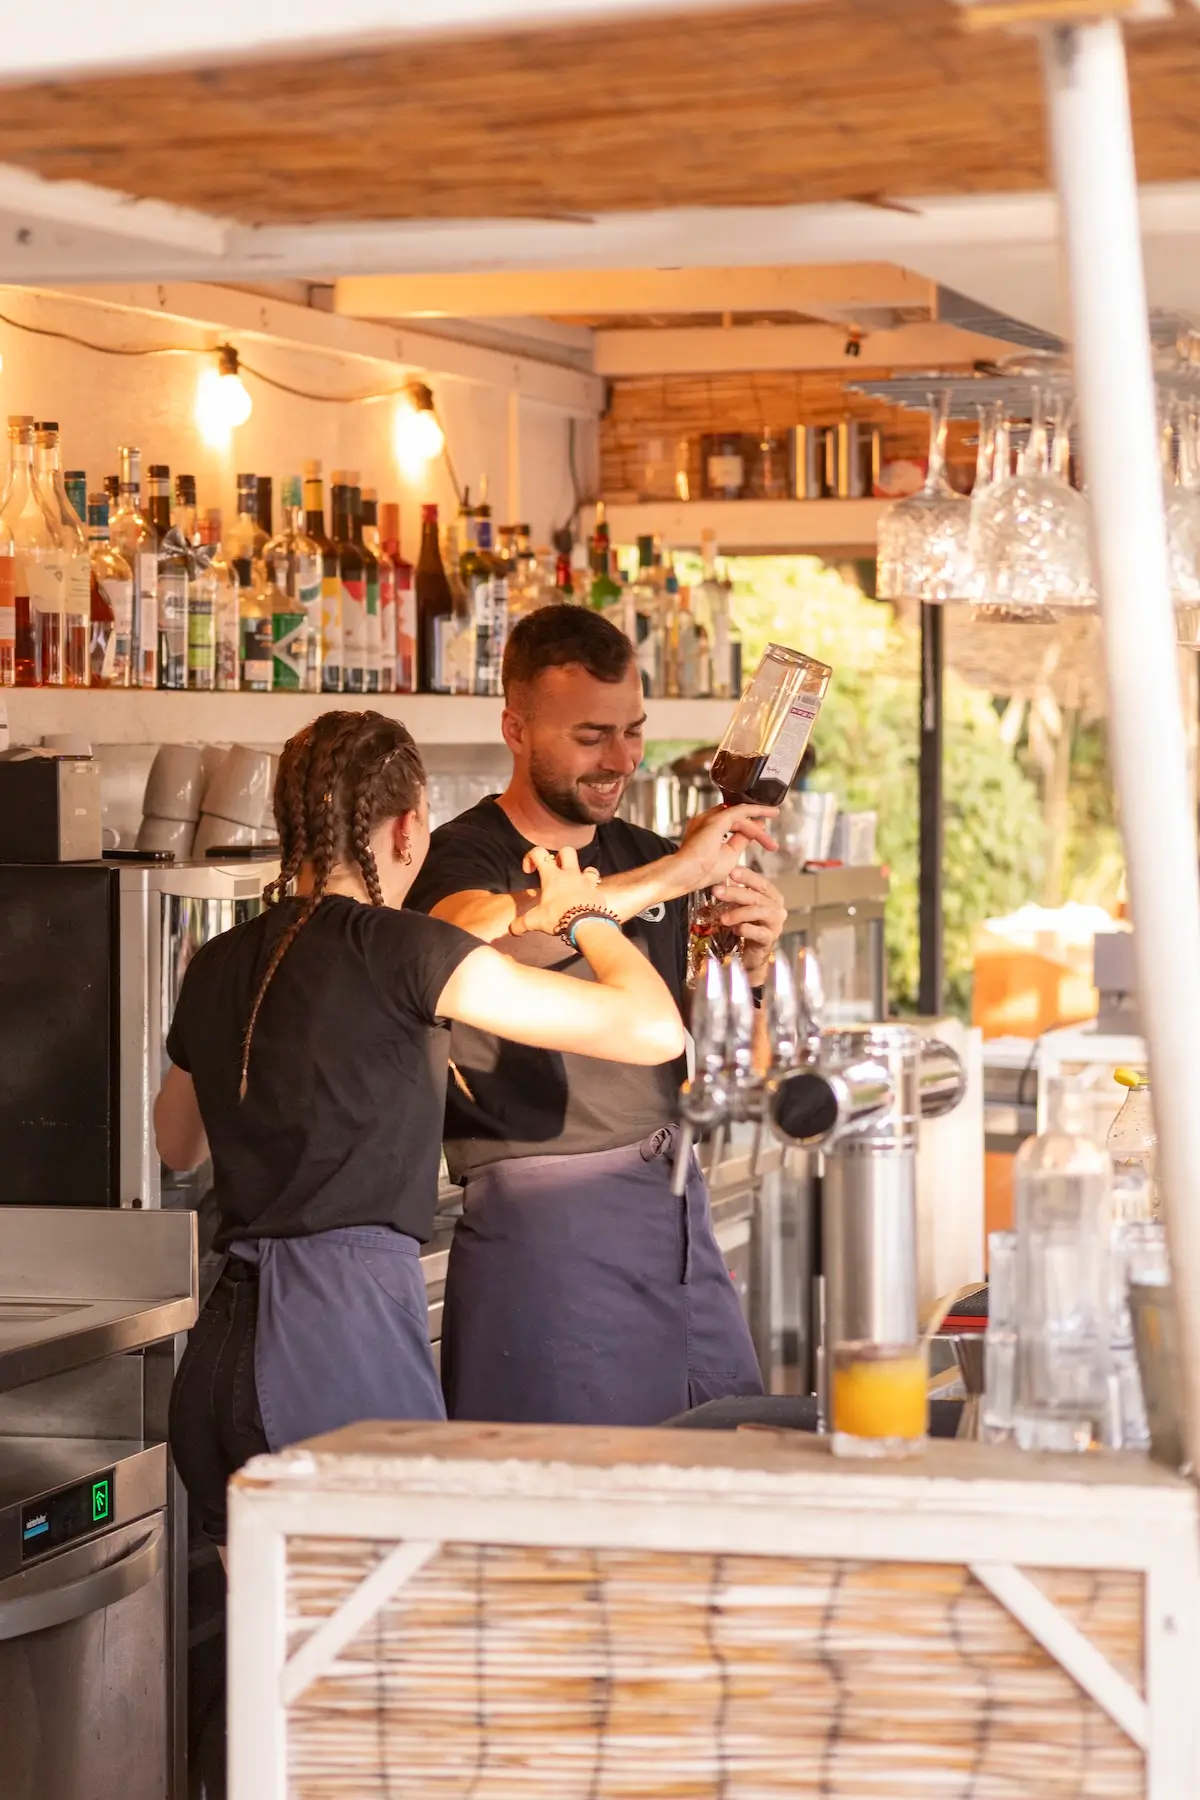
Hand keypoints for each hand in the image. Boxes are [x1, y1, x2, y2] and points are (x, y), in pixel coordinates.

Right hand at [510, 845, 602, 936]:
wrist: (586, 924)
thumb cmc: (559, 916)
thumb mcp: (535, 921)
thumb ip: (521, 924)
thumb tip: (512, 930)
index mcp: (552, 877)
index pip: (539, 853)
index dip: (531, 857)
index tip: (529, 871)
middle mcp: (571, 874)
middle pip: (567, 851)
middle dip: (560, 857)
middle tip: (556, 871)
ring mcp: (586, 882)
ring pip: (587, 867)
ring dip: (581, 873)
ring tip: (576, 885)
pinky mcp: (597, 892)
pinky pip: (596, 886)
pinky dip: (592, 890)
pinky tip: (587, 899)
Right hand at [674, 803, 778, 894]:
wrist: (686, 874)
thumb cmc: (702, 872)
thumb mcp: (728, 856)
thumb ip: (739, 842)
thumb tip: (751, 834)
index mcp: (705, 831)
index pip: (730, 823)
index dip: (747, 828)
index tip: (762, 834)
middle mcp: (705, 821)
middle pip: (736, 818)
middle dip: (755, 830)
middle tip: (771, 844)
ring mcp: (709, 818)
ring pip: (740, 816)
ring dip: (757, 827)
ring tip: (771, 841)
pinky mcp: (716, 819)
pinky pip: (741, 811)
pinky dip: (756, 811)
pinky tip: (768, 813)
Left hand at [710, 866, 787, 984]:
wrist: (752, 954)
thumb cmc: (747, 926)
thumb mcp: (742, 907)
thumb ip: (737, 893)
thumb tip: (721, 877)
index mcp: (772, 897)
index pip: (762, 882)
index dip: (747, 876)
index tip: (731, 871)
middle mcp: (777, 909)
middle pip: (757, 897)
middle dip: (735, 893)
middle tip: (716, 891)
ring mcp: (775, 925)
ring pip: (758, 913)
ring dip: (738, 913)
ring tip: (722, 918)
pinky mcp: (770, 940)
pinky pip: (759, 932)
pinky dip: (745, 929)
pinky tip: (735, 930)